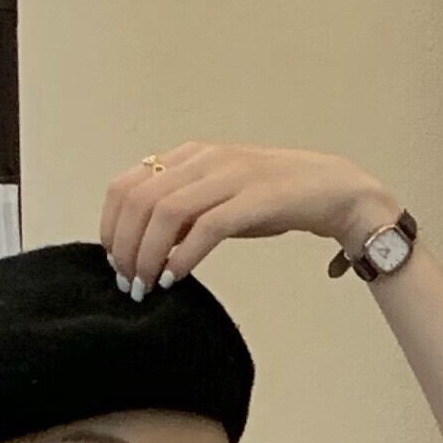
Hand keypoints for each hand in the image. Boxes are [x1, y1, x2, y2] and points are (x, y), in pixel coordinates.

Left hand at [99, 143, 402, 295]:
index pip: (127, 184)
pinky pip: (205, 229)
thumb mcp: (220, 199)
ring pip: (166, 213)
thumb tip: (149, 248)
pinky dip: (184, 257)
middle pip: (140, 201)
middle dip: (126, 248)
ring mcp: (229, 177)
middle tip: (128, 284)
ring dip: (148, 256)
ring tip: (147, 287)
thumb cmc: (275, 200)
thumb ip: (185, 213)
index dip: (111, 226)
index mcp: (191, 155)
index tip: (114, 261)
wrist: (332, 191)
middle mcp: (205, 159)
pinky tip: (175, 279)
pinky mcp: (254, 200)